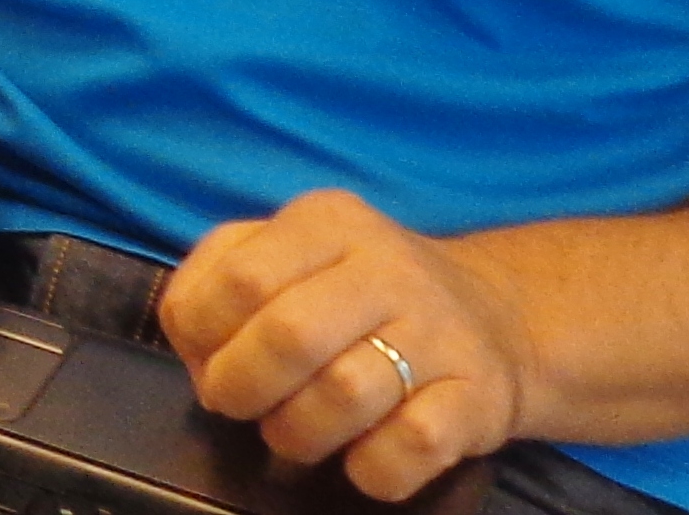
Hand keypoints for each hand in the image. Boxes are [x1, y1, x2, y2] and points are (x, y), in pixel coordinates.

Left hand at [158, 190, 540, 501]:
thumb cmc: (360, 294)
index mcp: (327, 221)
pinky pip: (410, 445)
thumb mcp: (293, 254)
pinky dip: (370, 467)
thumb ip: (224, 278)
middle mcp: (387, 266)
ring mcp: (440, 331)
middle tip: (239, 407)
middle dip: (242, 387)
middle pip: (289, 335)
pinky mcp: (480, 395)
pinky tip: (360, 455)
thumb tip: (194, 344)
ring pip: (346, 393)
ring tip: (294, 433)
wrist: (494, 317)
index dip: (204, 333)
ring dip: (298, 434)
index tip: (204, 360)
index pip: (241, 276)